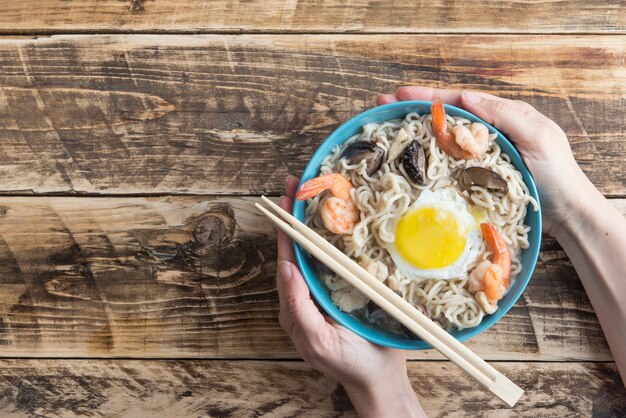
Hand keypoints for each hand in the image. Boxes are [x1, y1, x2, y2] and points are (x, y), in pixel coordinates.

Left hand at [277, 176, 424, 416]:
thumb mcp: (317, 340)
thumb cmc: (348, 363)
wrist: (380, 378)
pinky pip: (337, 259)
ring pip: (317, 249)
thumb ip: (298, 306)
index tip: (286, 195)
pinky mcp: (346, 290)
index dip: (286, 225)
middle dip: (297, 214)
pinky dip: (335, 236)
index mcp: (296, 302)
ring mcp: (327, 290)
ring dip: (316, 220)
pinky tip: (343, 219)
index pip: (287, 256)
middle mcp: (308, 292)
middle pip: (299, 247)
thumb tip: (285, 267)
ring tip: (317, 192)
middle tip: (300, 183)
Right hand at [377, 86, 593, 236]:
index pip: (461, 101)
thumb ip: (505, 116)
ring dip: (416, 129)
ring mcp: (480, 155)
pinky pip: (448, 161)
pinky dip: (428, 154)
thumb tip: (465, 97)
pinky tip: (410, 155)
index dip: (429, 96)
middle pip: (446, 116)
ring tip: (389, 124)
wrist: (566, 214)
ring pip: (444, 136)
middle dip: (415, 108)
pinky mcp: (476, 177)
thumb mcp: (538, 138)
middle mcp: (489, 132)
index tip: (401, 93)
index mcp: (503, 117)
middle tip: (384, 103)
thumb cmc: (557, 174)